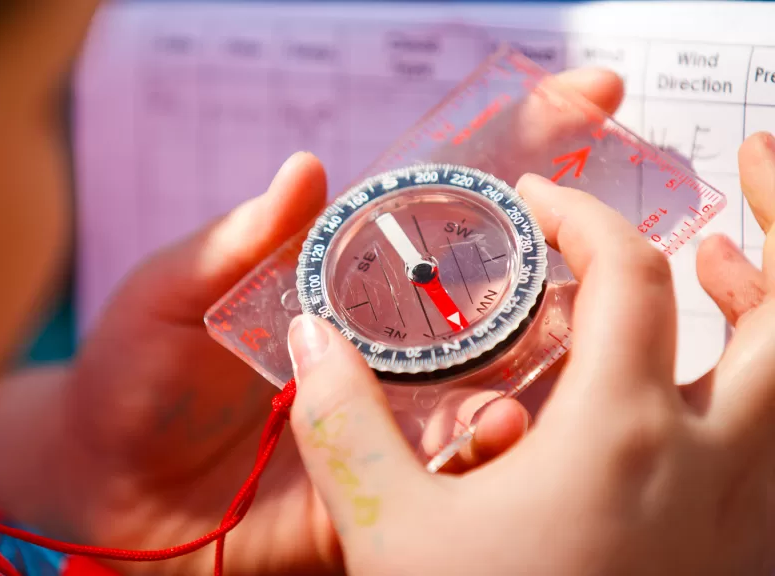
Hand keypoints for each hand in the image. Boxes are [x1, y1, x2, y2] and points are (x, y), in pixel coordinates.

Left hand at [54, 67, 623, 575]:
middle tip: (599, 234)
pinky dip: (486, 445)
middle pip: (489, 295)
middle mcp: (379, 346)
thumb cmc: (127, 382)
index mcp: (338, 285)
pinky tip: (497, 426)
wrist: (103, 494)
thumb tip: (304, 169)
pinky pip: (451, 470)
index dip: (507, 156)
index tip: (585, 96)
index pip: (431, 214)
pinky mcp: (382, 489)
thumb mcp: (169, 297)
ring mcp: (388, 416)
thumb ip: (235, 245)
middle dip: (561, 257)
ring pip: (494, 379)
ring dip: (541, 356)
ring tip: (565, 334)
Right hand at [286, 133, 774, 574]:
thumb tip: (311, 337)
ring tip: (720, 259)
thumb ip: (346, 424)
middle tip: (746, 158)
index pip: (631, 276)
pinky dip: (760, 383)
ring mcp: (742, 512)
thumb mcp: (393, 534)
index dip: (582, 216)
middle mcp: (710, 464)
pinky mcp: (740, 551)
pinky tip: (700, 390)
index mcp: (623, 437)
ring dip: (770, 301)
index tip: (536, 204)